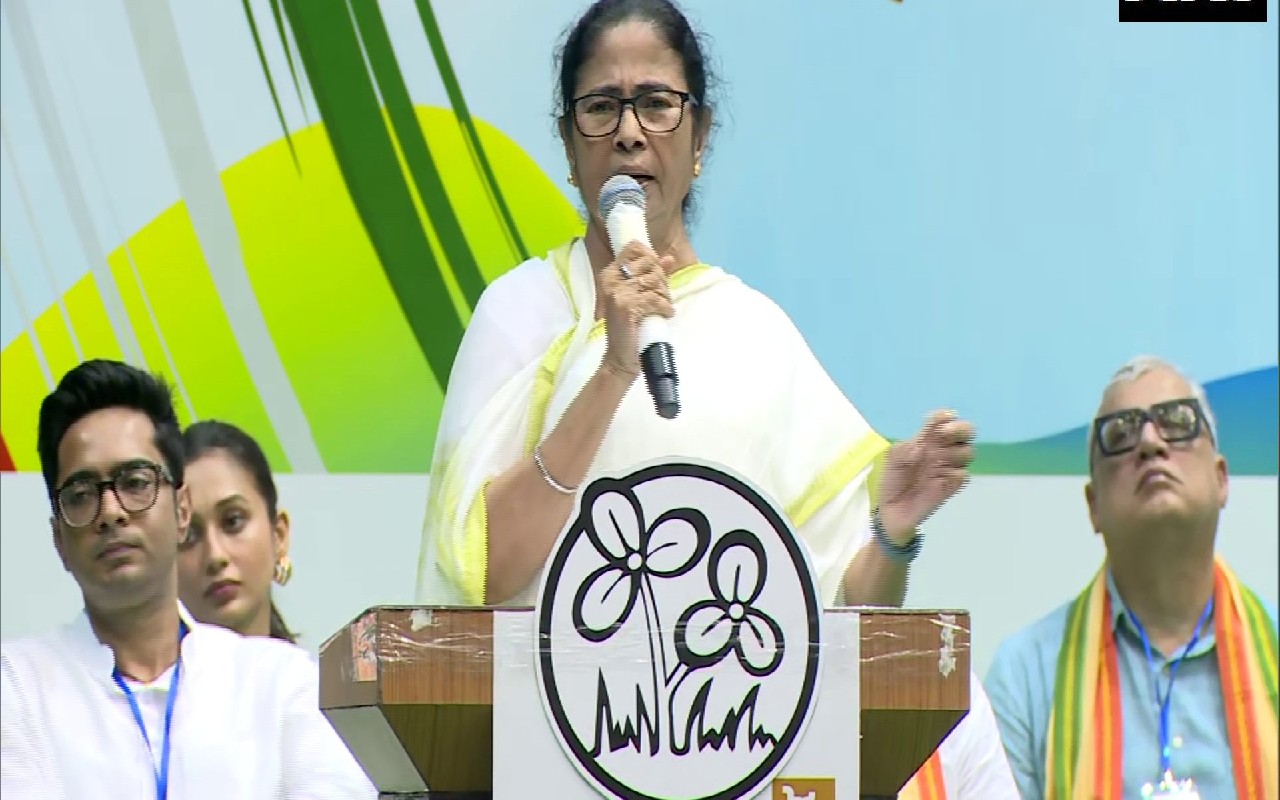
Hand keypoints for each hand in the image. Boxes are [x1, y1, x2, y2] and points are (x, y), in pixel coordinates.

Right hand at [600, 240, 675, 378]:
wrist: (620, 357)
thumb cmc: (630, 327)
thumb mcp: (639, 297)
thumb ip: (652, 276)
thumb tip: (668, 258)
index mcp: (610, 274)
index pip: (633, 248)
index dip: (651, 257)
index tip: (657, 273)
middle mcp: (611, 280)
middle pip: (648, 264)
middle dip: (661, 280)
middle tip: (662, 296)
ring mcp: (617, 293)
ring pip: (654, 281)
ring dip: (665, 295)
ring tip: (663, 307)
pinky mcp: (627, 307)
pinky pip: (655, 298)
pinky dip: (665, 307)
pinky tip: (665, 314)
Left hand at [876, 410, 974, 542]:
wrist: (892, 509)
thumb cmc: (893, 479)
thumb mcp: (893, 459)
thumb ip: (905, 449)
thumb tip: (921, 445)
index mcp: (928, 439)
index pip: (944, 421)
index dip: (946, 417)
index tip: (942, 418)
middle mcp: (942, 450)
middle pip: (966, 432)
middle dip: (960, 429)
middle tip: (944, 434)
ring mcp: (949, 467)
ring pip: (968, 452)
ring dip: (956, 452)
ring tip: (937, 460)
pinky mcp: (951, 486)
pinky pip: (963, 476)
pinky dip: (955, 474)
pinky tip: (940, 479)